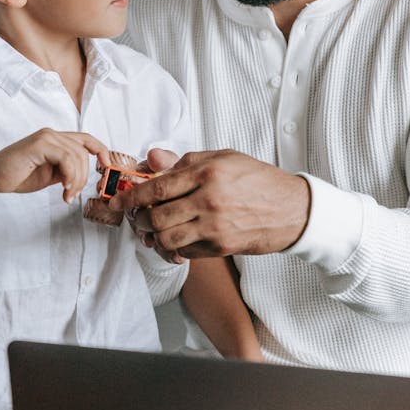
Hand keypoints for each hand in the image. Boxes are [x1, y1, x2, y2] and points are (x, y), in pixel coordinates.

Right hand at [0, 129, 108, 202]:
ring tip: (67, 194)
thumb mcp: (50, 174)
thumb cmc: (17, 176)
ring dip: (76, 179)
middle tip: (72, 194)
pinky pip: (66, 158)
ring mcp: (46, 137)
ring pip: (77, 156)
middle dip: (84, 176)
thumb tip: (81, 176)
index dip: (101, 151)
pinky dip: (69, 175)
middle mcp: (52, 134)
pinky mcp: (39, 144)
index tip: (107, 166)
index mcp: (55, 139)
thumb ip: (66, 171)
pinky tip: (63, 188)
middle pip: (83, 151)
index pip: (86, 139)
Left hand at [110, 149, 310, 259]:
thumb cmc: (257, 179)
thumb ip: (185, 161)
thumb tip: (151, 158)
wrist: (291, 209)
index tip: (117, 202)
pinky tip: (174, 239)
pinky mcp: (221, 247)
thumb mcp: (223, 158)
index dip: (131, 197)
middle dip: (139, 219)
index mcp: (208, 173)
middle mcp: (209, 200)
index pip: (157, 187)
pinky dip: (173, 248)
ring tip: (152, 230)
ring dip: (153, 237)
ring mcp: (215, 227)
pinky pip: (185, 252)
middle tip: (137, 217)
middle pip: (156, 217)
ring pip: (166, 239)